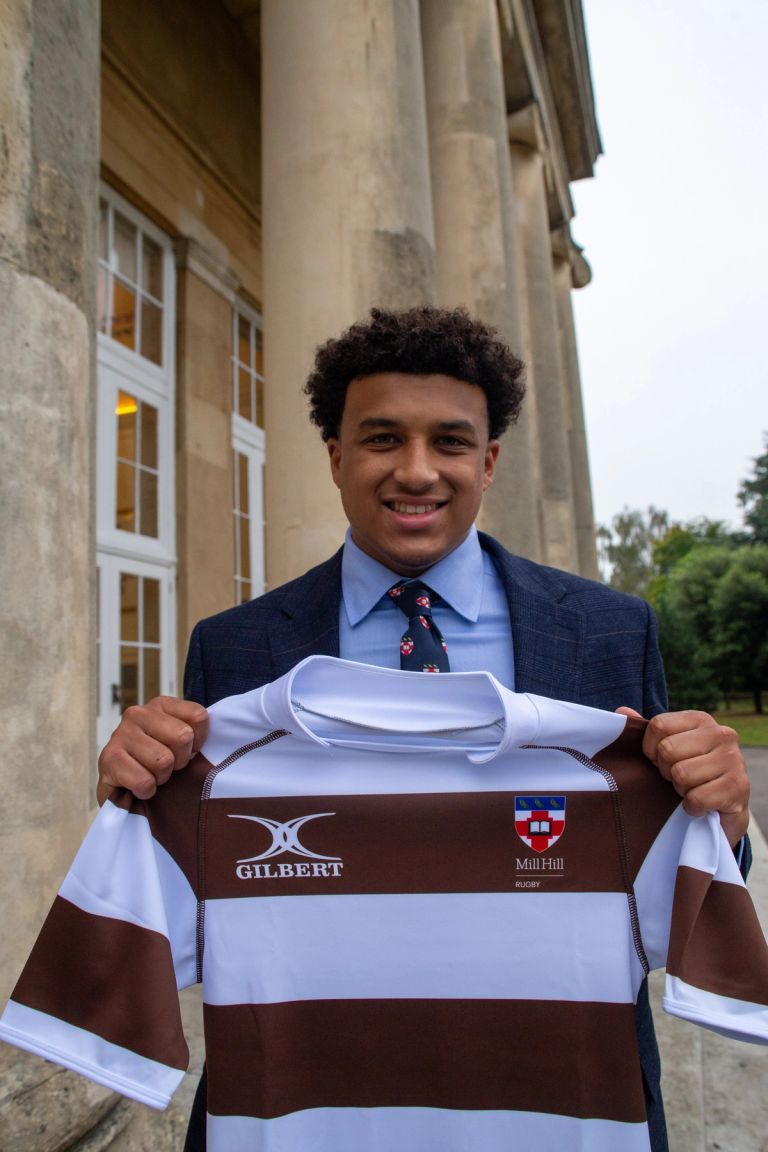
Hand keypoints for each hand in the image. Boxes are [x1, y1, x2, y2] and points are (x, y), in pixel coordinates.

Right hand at [97, 697, 208, 805]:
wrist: (120, 788)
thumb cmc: (155, 763)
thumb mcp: (178, 742)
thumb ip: (195, 732)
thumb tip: (217, 737)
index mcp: (160, 705)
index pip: (198, 717)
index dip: (199, 741)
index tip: (188, 751)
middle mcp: (138, 714)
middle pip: (183, 737)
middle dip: (179, 761)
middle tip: (167, 767)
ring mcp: (120, 734)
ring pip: (163, 761)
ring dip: (161, 777)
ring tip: (151, 774)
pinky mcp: (108, 759)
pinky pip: (144, 781)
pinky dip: (146, 791)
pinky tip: (138, 786)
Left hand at [616, 707, 749, 846]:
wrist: (726, 806)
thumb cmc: (692, 771)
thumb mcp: (669, 748)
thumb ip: (647, 731)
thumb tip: (621, 712)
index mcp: (700, 719)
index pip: (658, 726)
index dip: (650, 749)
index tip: (659, 760)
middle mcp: (721, 733)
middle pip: (667, 750)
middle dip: (666, 771)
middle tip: (678, 778)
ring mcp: (733, 759)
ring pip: (682, 775)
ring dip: (681, 790)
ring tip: (691, 789)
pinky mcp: (738, 787)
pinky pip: (696, 798)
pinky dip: (692, 807)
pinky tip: (701, 804)